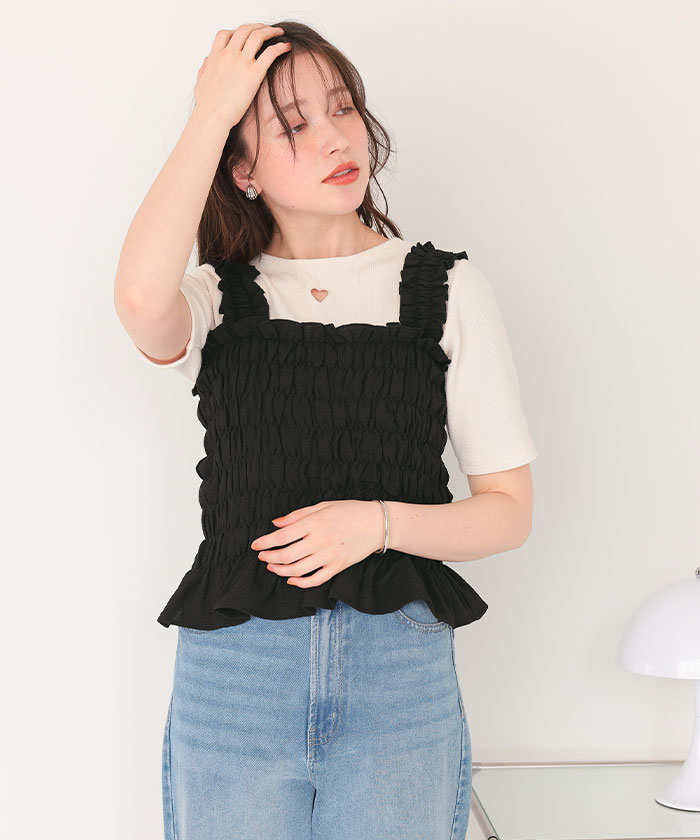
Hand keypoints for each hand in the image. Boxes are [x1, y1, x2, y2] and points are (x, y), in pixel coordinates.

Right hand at [194, 24, 291, 128]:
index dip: (236, 31)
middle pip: (244, 30)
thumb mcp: (200, 83)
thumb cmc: (207, 106)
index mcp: (215, 57)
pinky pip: (271, 52)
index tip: (244, 36)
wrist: (212, 117)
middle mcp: (228, 55)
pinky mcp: (254, 74)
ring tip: (279, 32)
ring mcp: (241, 63)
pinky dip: (280, 46)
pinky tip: (286, 46)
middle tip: (266, 29)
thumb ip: (204, 69)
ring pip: (258, 35)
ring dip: (270, 31)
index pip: (225, 34)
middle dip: (257, 26)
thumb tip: (207, 60)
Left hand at [250, 500, 385, 587]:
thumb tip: (275, 524)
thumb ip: (297, 515)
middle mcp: (320, 540)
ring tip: (272, 567)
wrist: (377, 523)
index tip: (255, 545)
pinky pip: (316, 580)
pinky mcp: (338, 567)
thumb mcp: (322, 506)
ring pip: (298, 570)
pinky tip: (291, 580)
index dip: (265, 542)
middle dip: (270, 557)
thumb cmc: (349, 511)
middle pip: (286, 555)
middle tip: (262, 556)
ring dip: (281, 570)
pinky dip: (301, 583)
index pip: (282, 536)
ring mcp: (329, 556)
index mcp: (315, 522)